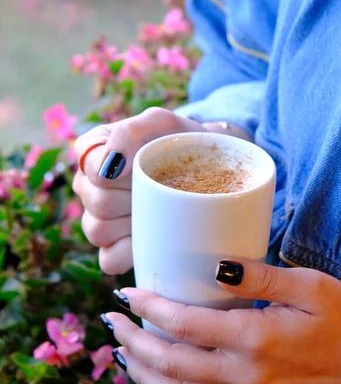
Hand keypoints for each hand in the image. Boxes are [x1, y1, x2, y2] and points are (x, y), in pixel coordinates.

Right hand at [72, 108, 202, 274]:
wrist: (208, 168)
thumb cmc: (180, 142)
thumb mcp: (162, 124)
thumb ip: (130, 132)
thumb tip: (109, 168)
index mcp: (93, 151)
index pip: (92, 168)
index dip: (120, 174)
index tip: (143, 170)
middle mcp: (89, 185)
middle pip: (97, 203)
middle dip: (134, 198)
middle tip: (162, 190)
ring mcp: (97, 219)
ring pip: (98, 232)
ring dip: (133, 224)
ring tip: (159, 211)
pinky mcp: (112, 248)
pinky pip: (109, 259)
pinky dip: (131, 253)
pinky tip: (151, 239)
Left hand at [106, 259, 340, 383]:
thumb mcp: (310, 286)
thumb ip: (260, 277)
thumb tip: (216, 265)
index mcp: (255, 340)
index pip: (185, 326)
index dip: (149, 308)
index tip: (127, 293)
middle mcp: (243, 375)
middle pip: (170, 364)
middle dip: (134, 342)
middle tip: (112, 321)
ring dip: (142, 372)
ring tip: (121, 350)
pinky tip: (155, 376)